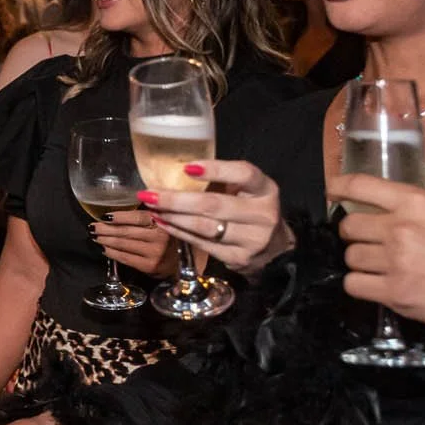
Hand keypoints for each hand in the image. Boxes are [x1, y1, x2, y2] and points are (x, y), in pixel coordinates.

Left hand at [88, 209, 176, 276]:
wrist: (177, 263)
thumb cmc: (165, 238)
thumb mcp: (161, 222)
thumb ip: (147, 212)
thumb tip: (119, 202)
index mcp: (163, 222)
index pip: (137, 217)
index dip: (119, 216)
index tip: (104, 216)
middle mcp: (161, 237)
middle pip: (126, 231)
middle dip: (105, 229)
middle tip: (92, 226)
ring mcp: (155, 253)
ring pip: (123, 244)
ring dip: (105, 240)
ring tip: (95, 236)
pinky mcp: (150, 266)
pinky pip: (125, 257)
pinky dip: (111, 252)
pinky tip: (103, 249)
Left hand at [137, 159, 294, 274]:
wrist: (275, 249)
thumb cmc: (251, 209)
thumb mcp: (247, 190)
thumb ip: (223, 180)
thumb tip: (176, 169)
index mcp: (266, 190)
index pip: (244, 174)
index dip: (216, 170)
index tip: (186, 167)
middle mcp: (263, 214)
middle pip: (213, 204)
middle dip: (176, 199)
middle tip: (150, 193)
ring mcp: (252, 239)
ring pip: (204, 226)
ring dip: (172, 216)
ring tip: (152, 207)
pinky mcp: (238, 257)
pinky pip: (202, 243)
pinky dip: (178, 232)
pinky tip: (163, 223)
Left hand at [328, 174, 424, 339]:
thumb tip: (410, 183)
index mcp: (418, 203)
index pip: (360, 185)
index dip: (338, 187)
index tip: (332, 192)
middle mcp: (401, 229)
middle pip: (348, 226)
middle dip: (355, 233)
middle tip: (370, 241)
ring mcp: (396, 263)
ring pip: (350, 257)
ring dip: (361, 261)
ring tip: (382, 266)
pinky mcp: (396, 294)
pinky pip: (354, 285)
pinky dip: (362, 285)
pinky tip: (378, 284)